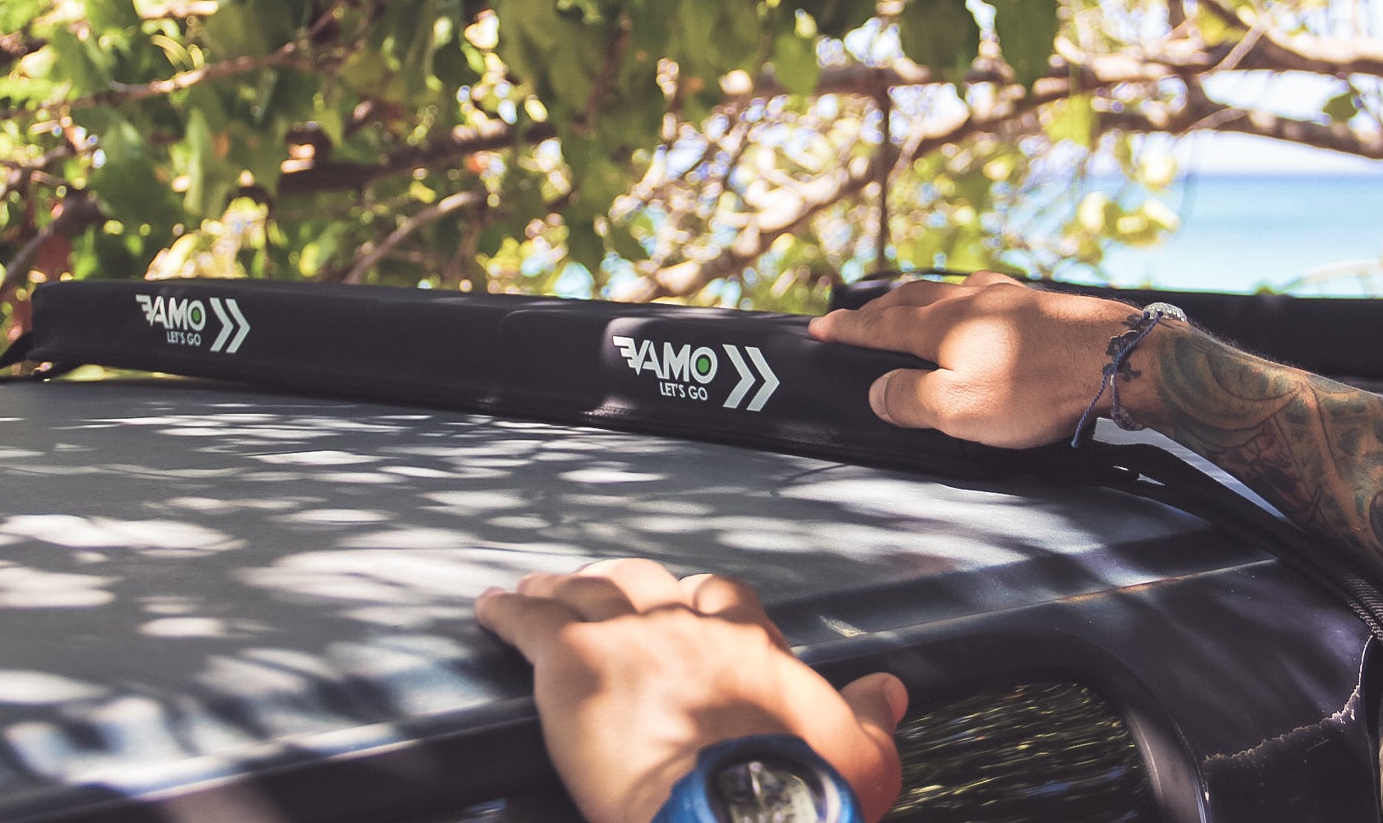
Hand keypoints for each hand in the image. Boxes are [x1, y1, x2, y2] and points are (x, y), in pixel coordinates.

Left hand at [476, 559, 905, 822]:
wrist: (729, 816)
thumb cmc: (792, 794)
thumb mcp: (858, 757)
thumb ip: (869, 717)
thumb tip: (888, 693)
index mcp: (748, 647)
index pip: (725, 599)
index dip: (703, 603)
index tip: (693, 609)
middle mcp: (687, 627)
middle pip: (650, 582)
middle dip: (628, 585)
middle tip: (610, 594)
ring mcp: (628, 636)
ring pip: (589, 590)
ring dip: (565, 588)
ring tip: (545, 589)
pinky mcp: (573, 659)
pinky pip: (531, 619)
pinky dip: (509, 610)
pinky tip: (493, 608)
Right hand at [809, 272, 1138, 446]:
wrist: (1117, 357)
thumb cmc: (1038, 388)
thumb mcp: (960, 410)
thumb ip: (910, 400)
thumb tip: (877, 391)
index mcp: (941, 327)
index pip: (880, 326)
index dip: (847, 329)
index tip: (820, 328)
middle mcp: (970, 302)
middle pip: (911, 298)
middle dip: (878, 307)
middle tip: (856, 314)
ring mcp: (1009, 297)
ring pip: (951, 290)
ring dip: (921, 297)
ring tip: (911, 302)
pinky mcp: (1042, 302)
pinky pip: (988, 293)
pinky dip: (966, 298)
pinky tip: (981, 303)